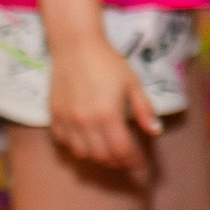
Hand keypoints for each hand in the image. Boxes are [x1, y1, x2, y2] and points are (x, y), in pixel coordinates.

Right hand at [47, 37, 158, 176]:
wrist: (75, 46)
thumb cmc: (108, 62)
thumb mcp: (133, 83)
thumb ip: (144, 109)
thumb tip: (155, 131)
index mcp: (108, 114)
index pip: (122, 150)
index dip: (134, 160)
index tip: (141, 163)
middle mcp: (86, 122)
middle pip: (102, 156)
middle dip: (118, 161)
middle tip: (128, 159)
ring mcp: (67, 120)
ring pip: (82, 153)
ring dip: (98, 157)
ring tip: (110, 153)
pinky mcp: (54, 115)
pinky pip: (64, 142)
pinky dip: (77, 147)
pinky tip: (88, 141)